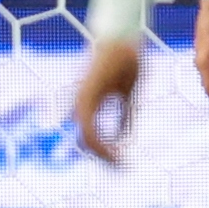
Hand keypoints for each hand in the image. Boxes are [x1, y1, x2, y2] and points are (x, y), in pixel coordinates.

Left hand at [71, 36, 145, 162]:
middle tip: (120, 167)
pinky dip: (100, 142)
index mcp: (89, 104)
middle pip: (87, 142)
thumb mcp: (127, 94)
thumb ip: (122, 115)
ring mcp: (81, 101)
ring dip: (101, 153)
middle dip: (103, 158)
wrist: (121, 40)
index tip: (120, 162)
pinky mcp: (86, 98)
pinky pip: (88, 128)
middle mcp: (81, 105)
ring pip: (86, 138)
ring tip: (117, 163)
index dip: (105, 152)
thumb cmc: (124, 62)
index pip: (91, 137)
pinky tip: (112, 150)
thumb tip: (122, 137)